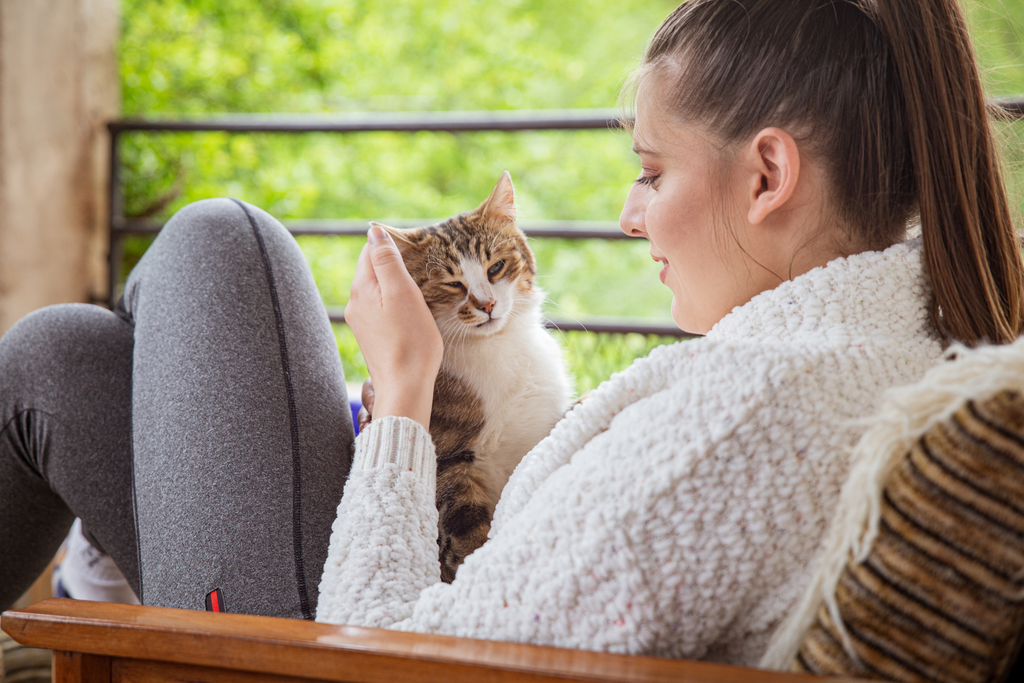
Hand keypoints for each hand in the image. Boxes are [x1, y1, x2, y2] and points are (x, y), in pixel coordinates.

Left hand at [345, 225, 442, 429]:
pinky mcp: (372, 338)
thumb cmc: (411, 340)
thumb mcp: (403, 293)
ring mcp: (362, 323)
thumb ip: (387, 261)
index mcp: (361, 288)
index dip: (393, 245)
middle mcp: (355, 304)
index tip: (418, 250)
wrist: (405, 388)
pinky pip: (382, 310)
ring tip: (420, 293)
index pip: (371, 251)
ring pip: (378, 291)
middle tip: (423, 270)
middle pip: (372, 271)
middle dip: (394, 266)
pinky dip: (396, 305)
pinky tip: (411, 315)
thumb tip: (374, 232)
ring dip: (396, 287)